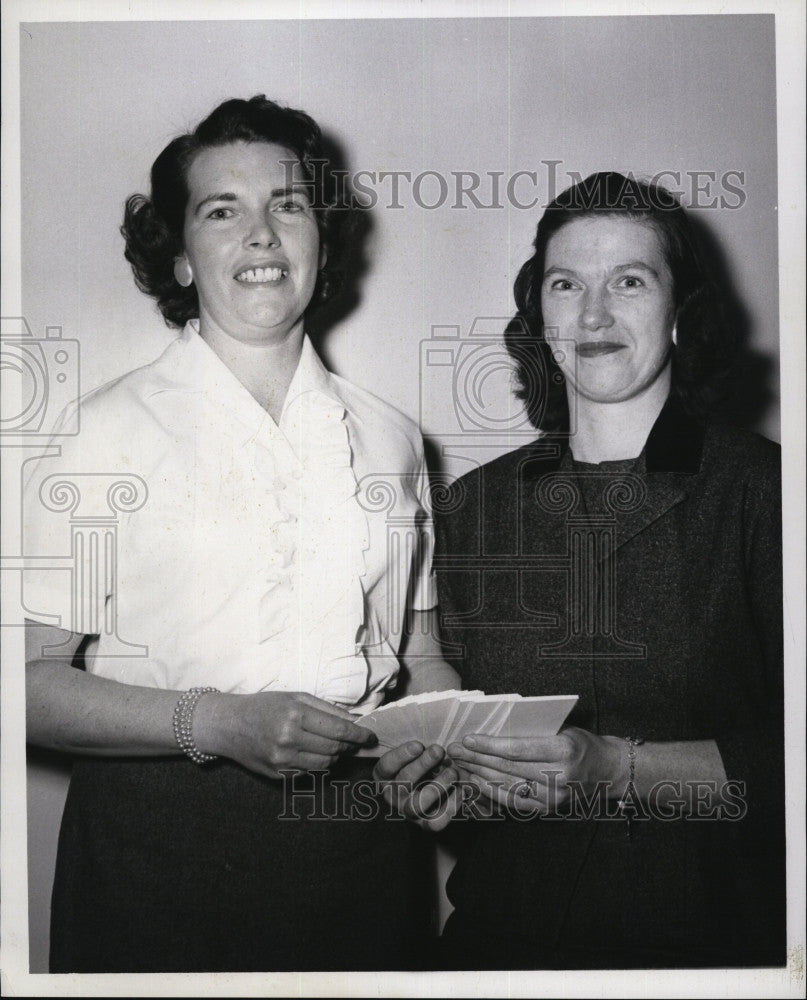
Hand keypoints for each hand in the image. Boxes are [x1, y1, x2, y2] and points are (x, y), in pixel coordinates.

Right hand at [196, 691, 375, 779]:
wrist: (229, 725)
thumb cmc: (265, 706)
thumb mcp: (296, 697)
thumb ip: (327, 709)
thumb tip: (356, 721)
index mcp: (294, 715)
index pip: (337, 730)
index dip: (359, 735)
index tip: (371, 736)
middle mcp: (288, 739)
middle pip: (334, 748)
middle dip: (350, 745)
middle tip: (356, 741)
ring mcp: (282, 760)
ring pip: (325, 763)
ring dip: (336, 755)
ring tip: (335, 745)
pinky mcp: (278, 775)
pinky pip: (309, 772)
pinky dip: (318, 763)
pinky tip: (314, 752)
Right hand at [373, 742, 458, 831]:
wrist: (427, 788)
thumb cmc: (420, 763)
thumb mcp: (413, 754)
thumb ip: (419, 749)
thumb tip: (434, 745)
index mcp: (385, 776)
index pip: (387, 765)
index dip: (402, 755)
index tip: (419, 745)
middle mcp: (393, 795)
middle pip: (404, 781)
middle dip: (423, 764)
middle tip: (439, 750)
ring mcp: (408, 811)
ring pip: (418, 804)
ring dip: (437, 786)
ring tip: (452, 771)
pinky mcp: (425, 824)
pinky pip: (436, 822)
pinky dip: (450, 806)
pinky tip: (460, 790)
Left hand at [448, 726, 624, 814]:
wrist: (608, 770)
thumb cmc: (582, 743)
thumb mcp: (563, 729)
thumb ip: (533, 732)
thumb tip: (494, 729)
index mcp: (563, 751)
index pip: (518, 749)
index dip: (490, 745)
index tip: (468, 739)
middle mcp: (558, 777)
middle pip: (508, 768)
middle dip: (477, 758)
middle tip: (454, 749)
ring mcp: (553, 797)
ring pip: (507, 786)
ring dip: (478, 774)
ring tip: (459, 764)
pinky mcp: (548, 810)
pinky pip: (513, 801)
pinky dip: (491, 792)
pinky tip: (475, 781)